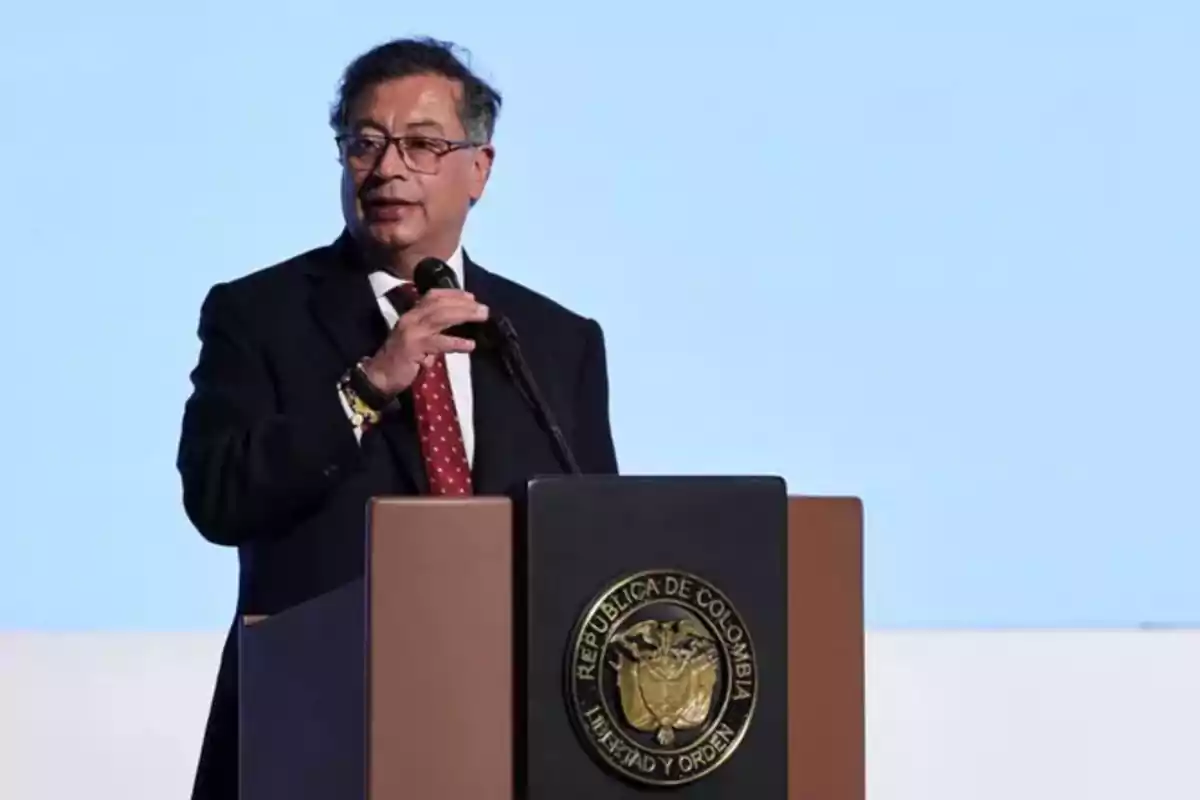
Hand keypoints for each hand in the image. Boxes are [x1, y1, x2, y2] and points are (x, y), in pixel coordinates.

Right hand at [360, 289, 487, 395]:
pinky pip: (439, 343)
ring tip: (481, 318)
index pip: (433, 296)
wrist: (379, 376)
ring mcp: (412, 331)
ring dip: (464, 315)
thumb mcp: (417, 338)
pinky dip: (456, 342)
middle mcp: (411, 318)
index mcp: (412, 314)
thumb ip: (433, 330)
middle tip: (484, 309)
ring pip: (441, 317)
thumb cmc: (401, 358)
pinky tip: (470, 345)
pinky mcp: (414, 347)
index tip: (472, 297)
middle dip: (464, 304)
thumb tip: (459, 325)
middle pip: (440, 304)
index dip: (453, 294)